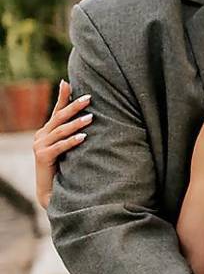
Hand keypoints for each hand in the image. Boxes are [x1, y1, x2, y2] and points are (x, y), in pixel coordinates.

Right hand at [32, 80, 91, 209]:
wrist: (54, 191)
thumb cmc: (67, 167)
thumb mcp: (70, 147)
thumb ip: (75, 133)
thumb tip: (93, 117)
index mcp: (47, 131)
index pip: (56, 111)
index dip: (62, 97)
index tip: (67, 81)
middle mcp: (41, 136)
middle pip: (59, 117)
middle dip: (74, 106)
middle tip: (89, 98)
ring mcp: (39, 146)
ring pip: (60, 131)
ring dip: (76, 124)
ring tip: (91, 118)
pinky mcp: (42, 157)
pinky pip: (59, 147)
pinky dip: (71, 141)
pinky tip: (83, 137)